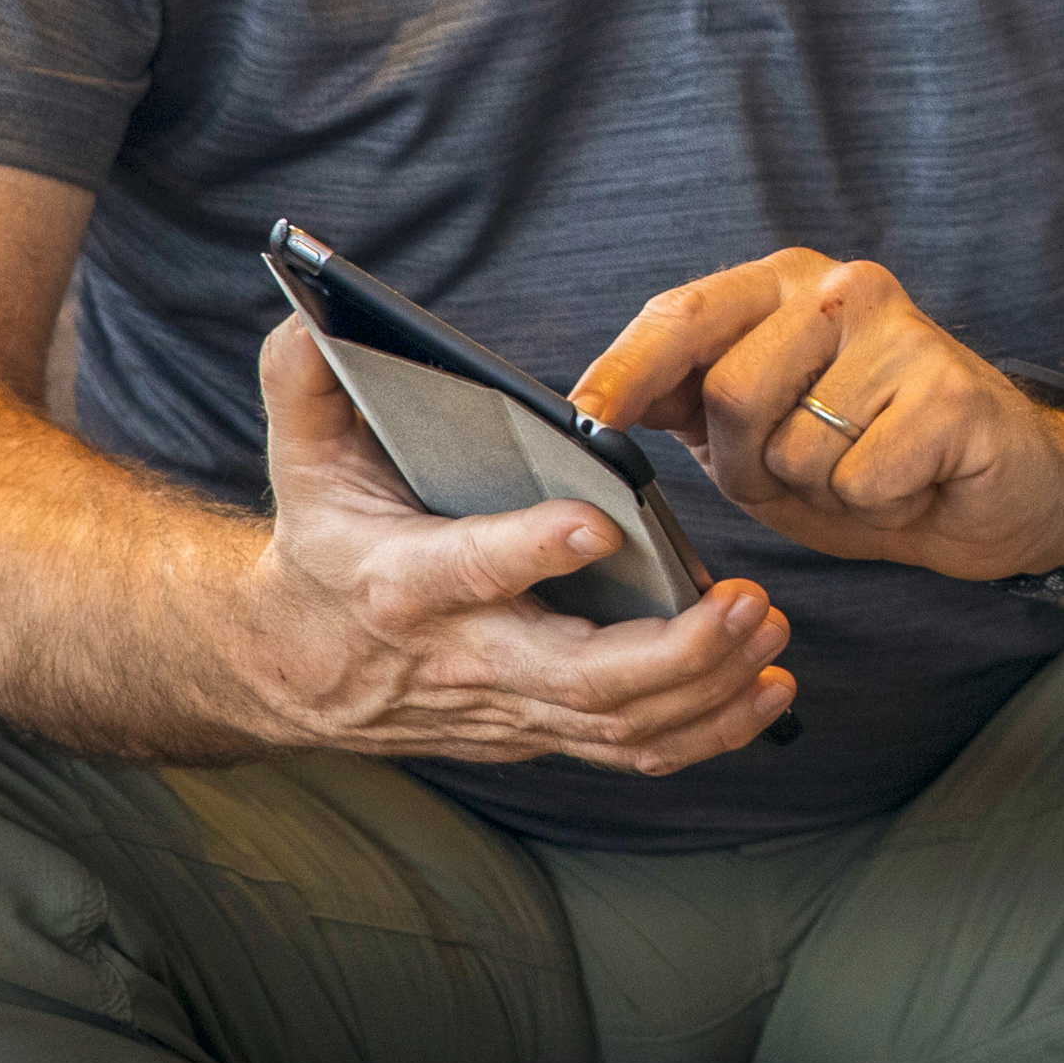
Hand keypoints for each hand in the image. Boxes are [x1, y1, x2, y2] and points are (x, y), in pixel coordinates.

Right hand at [230, 318, 798, 770]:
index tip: (604, 522)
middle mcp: (464, 655)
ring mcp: (507, 706)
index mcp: (405, 579)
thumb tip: (313, 312)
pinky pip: (628, 749)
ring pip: (616, 722)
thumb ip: (306, 382)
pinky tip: (766, 690)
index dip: (534, 551)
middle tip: (749, 599)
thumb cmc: (322, 542)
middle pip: (577, 677)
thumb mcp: (299, 459)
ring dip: (709, 687)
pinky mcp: (537, 731)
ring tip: (769, 627)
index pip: (474, 570)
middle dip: (675, 649)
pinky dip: (706, 732)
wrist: (294, 669)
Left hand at [573, 249, 1063, 584]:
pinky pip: (859, 479)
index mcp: (782, 286)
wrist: (998, 492)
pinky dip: (875, 505)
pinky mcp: (950, 392)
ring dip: (817, 490)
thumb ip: (690, 406)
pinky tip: (910, 483)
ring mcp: (902, 333)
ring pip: (795, 446)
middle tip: (804, 473)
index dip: (626, 369)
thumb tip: (593, 406)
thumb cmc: (868, 459)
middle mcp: (840, 288)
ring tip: (863, 473)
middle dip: (749, 463)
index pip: (683, 314)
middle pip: (732, 392)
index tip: (583, 416)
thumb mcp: (759, 435)